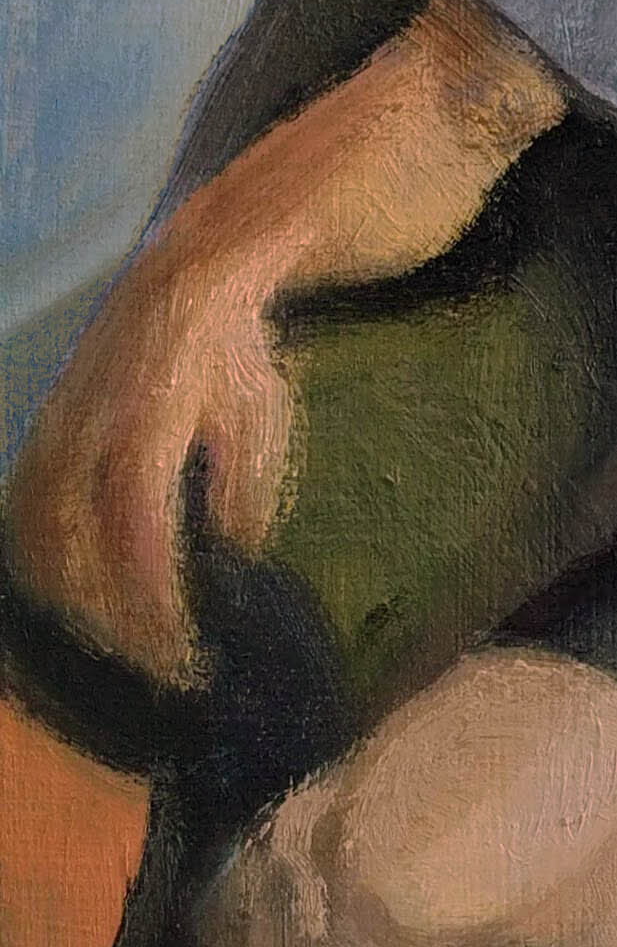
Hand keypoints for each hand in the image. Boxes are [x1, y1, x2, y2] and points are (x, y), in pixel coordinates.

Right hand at [4, 245, 294, 684]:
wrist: (182, 278)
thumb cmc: (234, 359)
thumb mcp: (260, 422)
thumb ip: (243, 493)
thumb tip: (228, 558)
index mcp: (146, 421)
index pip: (136, 535)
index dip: (153, 604)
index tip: (185, 654)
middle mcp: (85, 427)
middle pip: (72, 553)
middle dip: (114, 623)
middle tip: (164, 668)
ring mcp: (54, 429)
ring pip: (38, 542)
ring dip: (76, 605)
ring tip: (129, 646)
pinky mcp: (40, 434)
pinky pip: (27, 516)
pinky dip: (49, 569)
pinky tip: (88, 604)